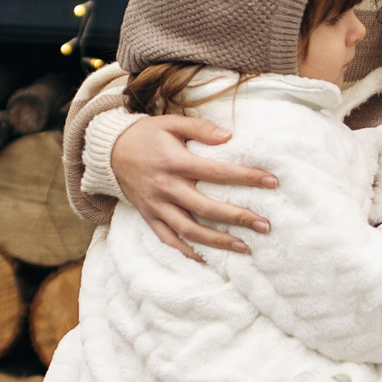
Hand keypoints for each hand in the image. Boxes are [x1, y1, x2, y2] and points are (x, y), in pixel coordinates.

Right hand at [112, 114, 274, 260]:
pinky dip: (187, 251)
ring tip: (244, 247)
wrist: (109, 151)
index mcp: (174, 162)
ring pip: (189, 230)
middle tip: (265, 225)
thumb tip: (229, 136)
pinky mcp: (148, 217)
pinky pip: (168, 239)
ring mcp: (155, 206)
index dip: (246, 177)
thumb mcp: (170, 122)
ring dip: (217, 241)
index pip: (216, 172)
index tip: (272, 181)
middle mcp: (165, 187)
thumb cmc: (146, 135)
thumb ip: (200, 128)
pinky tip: (208, 258)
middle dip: (238, 218)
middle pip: (206, 208)